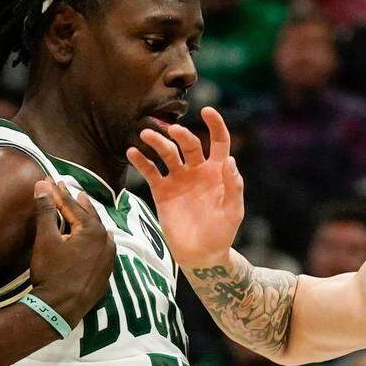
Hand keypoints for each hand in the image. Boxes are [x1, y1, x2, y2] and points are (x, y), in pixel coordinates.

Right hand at [29, 179, 115, 327]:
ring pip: (99, 232)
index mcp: (92, 230)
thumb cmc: (52, 273)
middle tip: (67, 189)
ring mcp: (108, 259)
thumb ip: (46, 210)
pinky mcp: (106, 274)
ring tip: (84, 207)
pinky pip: (102, 249)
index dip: (58, 193)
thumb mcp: (46, 239)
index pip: (72, 205)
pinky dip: (96, 239)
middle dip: (75, 202)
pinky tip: (97, 238)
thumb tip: (42, 184)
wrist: (60, 309)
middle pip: (88, 216)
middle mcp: (106, 242)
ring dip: (89, 218)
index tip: (49, 180)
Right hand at [125, 107, 244, 267]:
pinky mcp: (162, 190)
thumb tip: (229, 162)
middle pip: (189, 144)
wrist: (201, 254)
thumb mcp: (233, 210)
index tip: (207, 110)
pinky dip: (141, 161)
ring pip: (167, 154)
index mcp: (217, 171)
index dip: (215, 125)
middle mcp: (197, 170)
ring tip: (145, 134)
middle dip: (180, 134)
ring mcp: (178, 179)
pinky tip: (132, 152)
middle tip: (171, 131)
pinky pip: (150, 171)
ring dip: (157, 142)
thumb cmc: (222, 232)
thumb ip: (233, 186)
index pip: (219, 141)